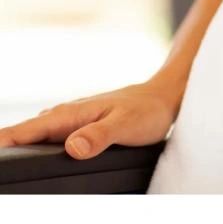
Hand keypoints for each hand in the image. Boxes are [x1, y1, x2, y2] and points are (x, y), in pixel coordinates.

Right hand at [0, 76, 180, 159]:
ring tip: (5, 162)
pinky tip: (32, 156)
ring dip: (16, 148)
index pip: (22, 132)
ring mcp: (68, 122)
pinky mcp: (76, 128)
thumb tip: (73, 148)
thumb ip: (99, 136)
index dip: (1, 143)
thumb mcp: (126, 125)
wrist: (163, 98)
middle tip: (0, 168)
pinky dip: (34, 147)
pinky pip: (48, 138)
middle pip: (21, 135)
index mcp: (68, 116)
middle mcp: (63, 117)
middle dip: (3, 150)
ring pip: (33, 137)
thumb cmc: (147, 110)